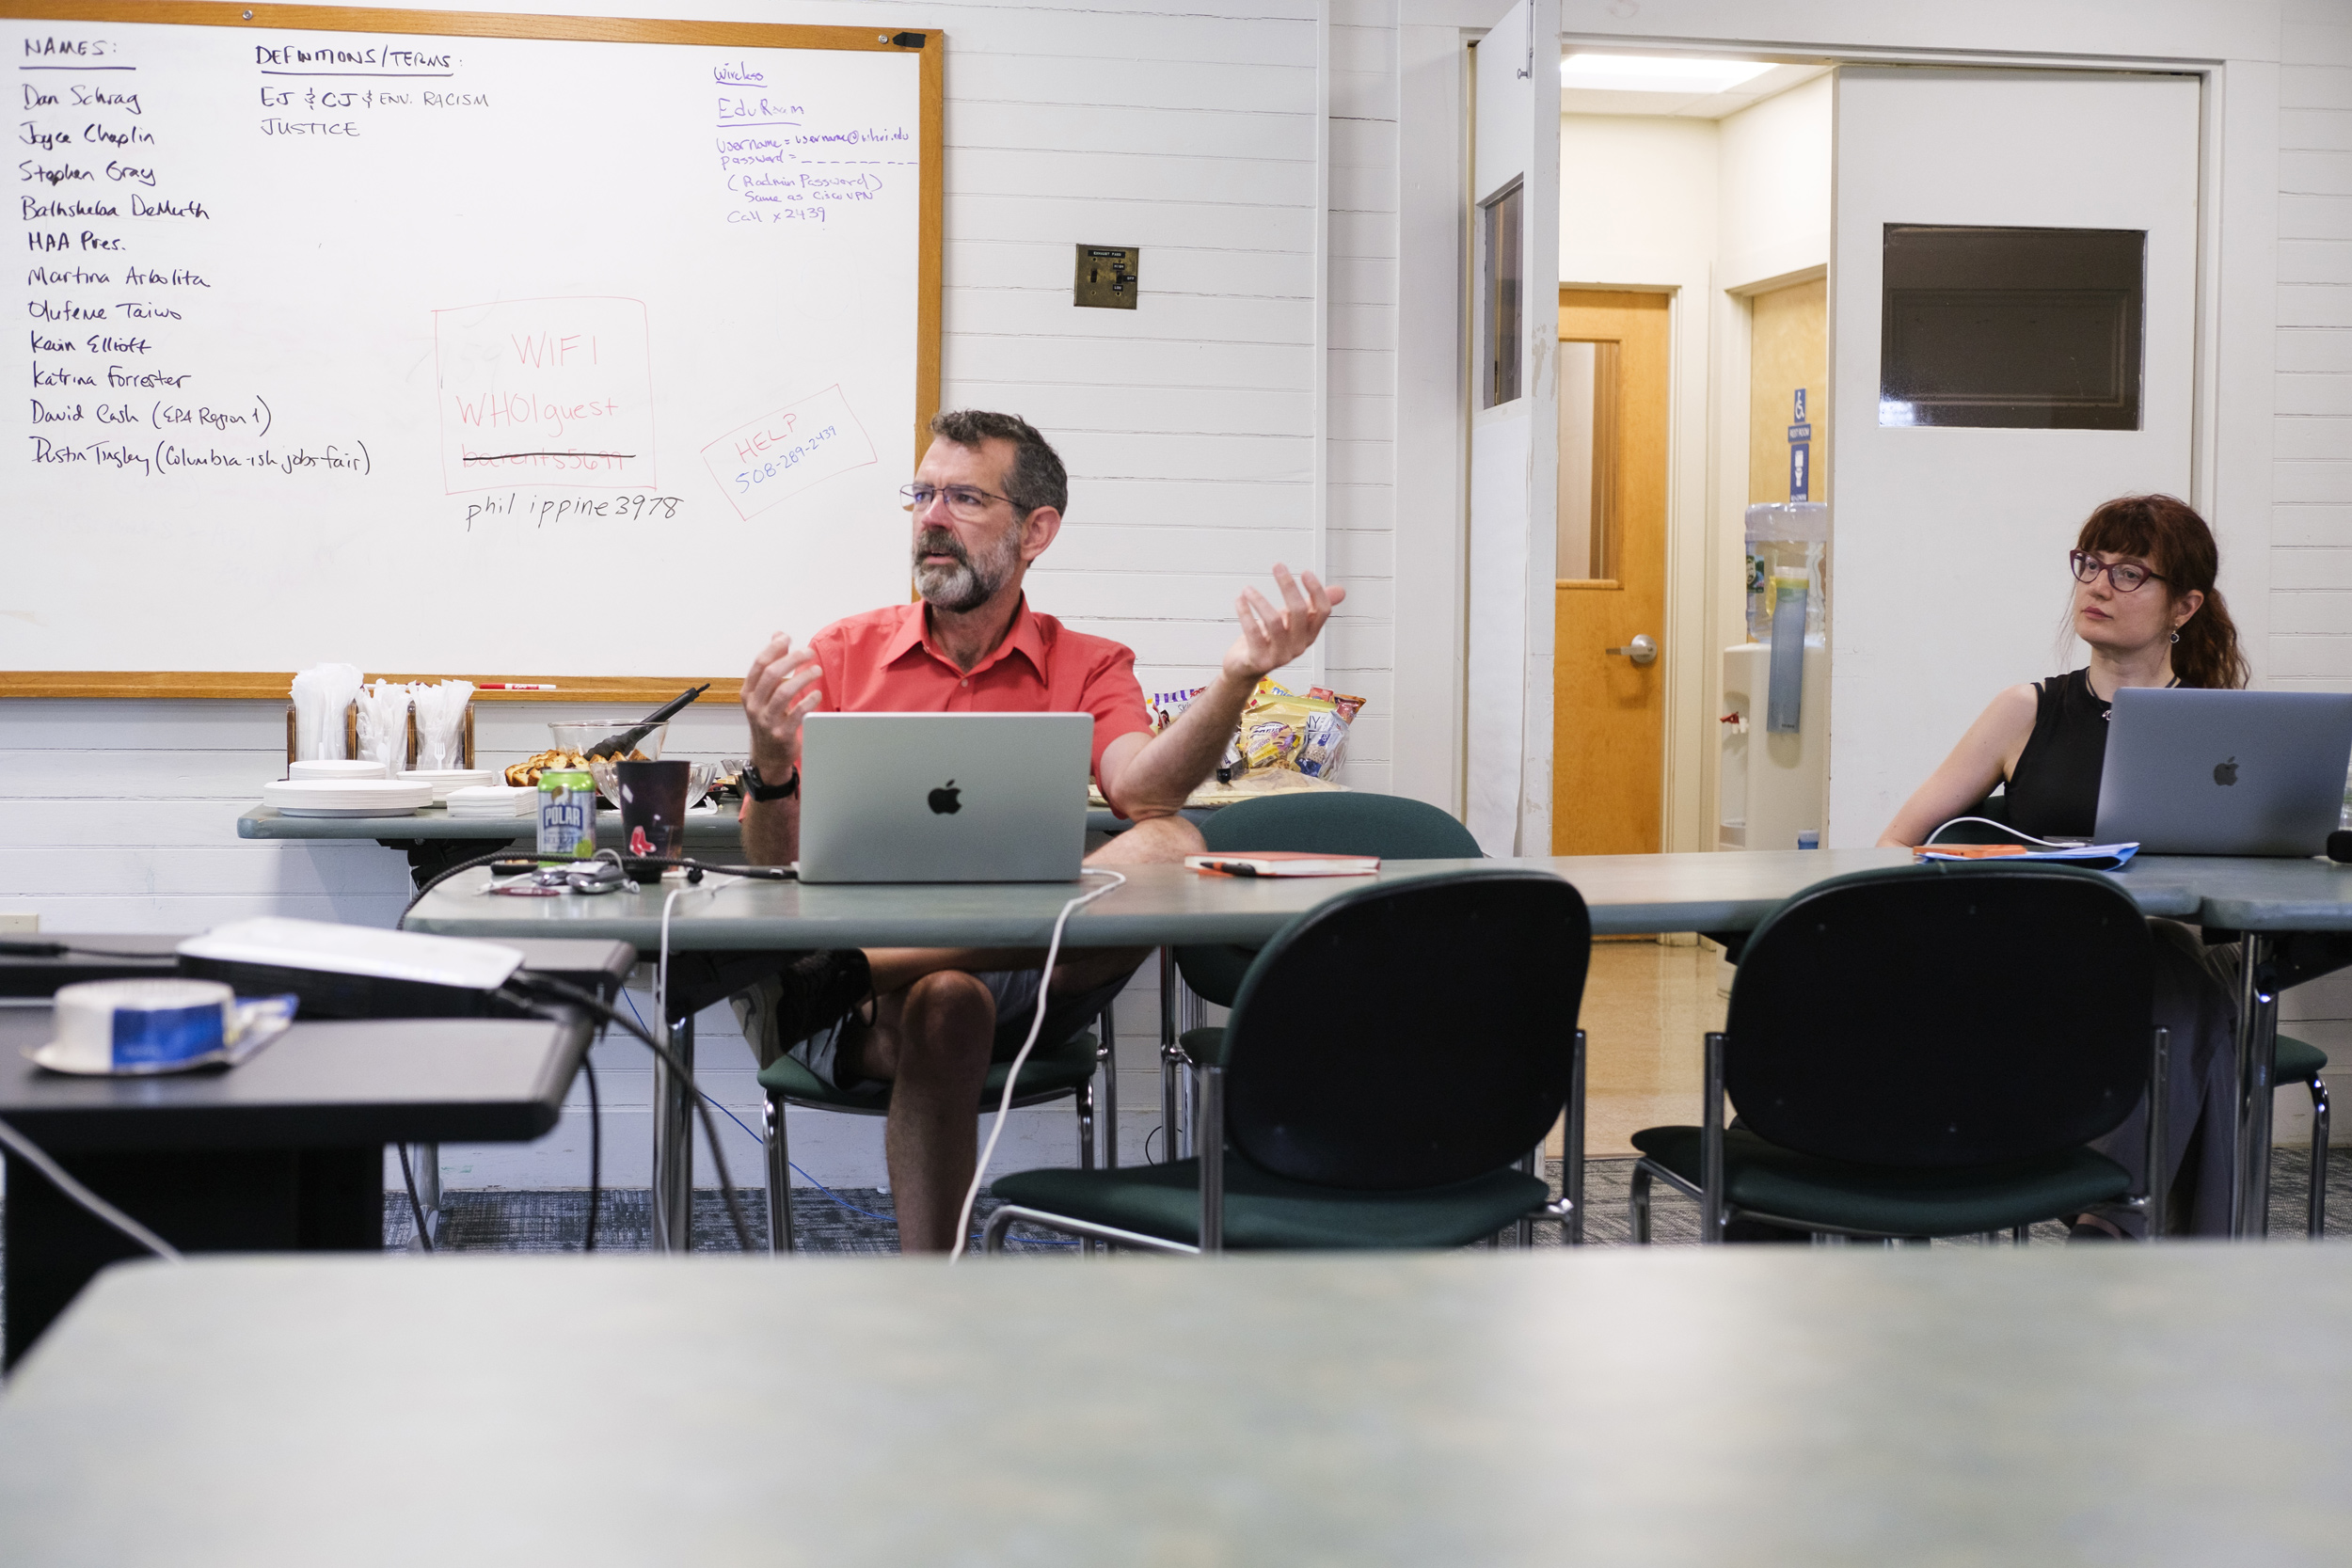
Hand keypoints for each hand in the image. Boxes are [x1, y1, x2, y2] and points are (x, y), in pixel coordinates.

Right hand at [741, 633, 822, 772]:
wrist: (768, 755)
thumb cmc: (768, 719)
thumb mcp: (764, 693)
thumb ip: (771, 664)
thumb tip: (778, 636)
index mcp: (749, 693)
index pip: (759, 664)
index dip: (773, 649)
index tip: (787, 638)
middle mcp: (755, 706)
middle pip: (771, 675)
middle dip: (791, 659)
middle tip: (808, 652)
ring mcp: (768, 721)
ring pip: (784, 692)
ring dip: (802, 677)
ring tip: (816, 669)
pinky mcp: (783, 734)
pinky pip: (797, 714)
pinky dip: (808, 701)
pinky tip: (816, 693)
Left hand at [1222, 565, 1345, 683]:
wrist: (1246, 668)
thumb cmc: (1269, 641)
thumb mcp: (1293, 621)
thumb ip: (1313, 606)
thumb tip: (1340, 591)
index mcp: (1309, 634)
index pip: (1322, 611)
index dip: (1316, 591)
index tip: (1304, 572)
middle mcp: (1298, 645)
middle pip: (1299, 612)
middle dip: (1288, 586)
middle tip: (1278, 567)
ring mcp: (1279, 654)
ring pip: (1274, 621)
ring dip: (1259, 600)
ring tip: (1248, 589)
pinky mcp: (1259, 659)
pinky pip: (1253, 632)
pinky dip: (1245, 613)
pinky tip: (1240, 600)